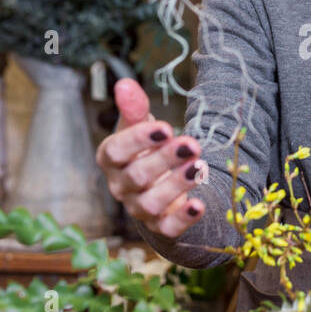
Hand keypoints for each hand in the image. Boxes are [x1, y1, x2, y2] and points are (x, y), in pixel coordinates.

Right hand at [95, 78, 206, 238]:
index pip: (115, 151)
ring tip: (199, 167)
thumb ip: (134, 107)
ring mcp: (139, 209)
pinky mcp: (160, 226)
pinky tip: (199, 205)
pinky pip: (168, 228)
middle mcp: (121, 186)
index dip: (138, 140)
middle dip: (165, 160)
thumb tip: (125, 83)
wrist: (161, 183)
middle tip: (193, 144)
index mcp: (111, 159)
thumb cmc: (147, 148)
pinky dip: (183, 219)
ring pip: (151, 203)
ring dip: (176, 186)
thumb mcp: (141, 125)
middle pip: (137, 176)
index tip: (165, 127)